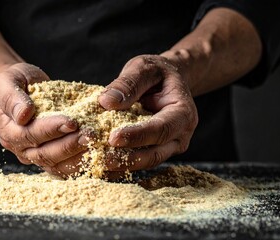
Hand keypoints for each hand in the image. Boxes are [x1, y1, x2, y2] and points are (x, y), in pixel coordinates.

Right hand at [0, 63, 87, 176]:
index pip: (30, 134)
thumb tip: (23, 115)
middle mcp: (21, 149)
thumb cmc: (16, 82)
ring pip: (57, 165)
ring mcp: (35, 156)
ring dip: (78, 157)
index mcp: (9, 131)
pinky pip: (65, 168)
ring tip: (96, 144)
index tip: (72, 122)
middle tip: (91, 135)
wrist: (22, 89)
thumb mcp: (8, 81)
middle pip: (44, 154)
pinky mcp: (50, 159)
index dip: (51, 129)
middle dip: (69, 145)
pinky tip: (98, 156)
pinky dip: (82, 164)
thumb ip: (11, 97)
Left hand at [98, 54, 197, 171]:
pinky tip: (98, 165)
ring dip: (120, 165)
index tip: (113, 138)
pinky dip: (119, 166)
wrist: (167, 81)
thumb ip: (128, 83)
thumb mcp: (143, 68)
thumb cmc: (156, 73)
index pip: (161, 129)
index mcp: (183, 113)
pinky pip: (138, 163)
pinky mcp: (156, 152)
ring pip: (145, 163)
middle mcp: (180, 135)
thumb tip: (106, 102)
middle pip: (155, 154)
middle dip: (127, 159)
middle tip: (101, 158)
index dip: (137, 135)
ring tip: (96, 163)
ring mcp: (169, 147)